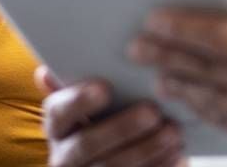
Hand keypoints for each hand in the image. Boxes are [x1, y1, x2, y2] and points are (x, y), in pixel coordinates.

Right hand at [34, 67, 185, 166]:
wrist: (113, 160)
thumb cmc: (104, 120)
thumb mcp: (87, 102)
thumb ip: (76, 83)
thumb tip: (48, 69)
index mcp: (57, 128)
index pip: (58, 114)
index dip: (78, 102)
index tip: (105, 88)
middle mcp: (66, 157)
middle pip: (87, 144)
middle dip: (121, 128)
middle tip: (152, 111)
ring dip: (146, 149)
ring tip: (173, 131)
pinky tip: (178, 154)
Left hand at [128, 0, 226, 166]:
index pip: (226, 35)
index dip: (185, 27)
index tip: (157, 19)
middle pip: (209, 67)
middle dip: (167, 55)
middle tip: (137, 45)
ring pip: (211, 98)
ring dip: (177, 84)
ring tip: (154, 73)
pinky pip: (225, 124)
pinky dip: (200, 110)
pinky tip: (184, 101)